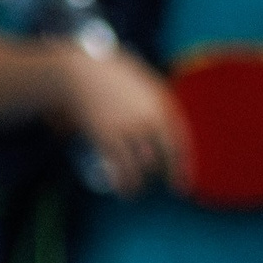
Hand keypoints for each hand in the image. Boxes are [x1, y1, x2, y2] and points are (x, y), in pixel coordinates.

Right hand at [66, 48, 185, 195]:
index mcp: (161, 106)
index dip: (183, 168)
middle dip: (164, 176)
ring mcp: (129, 128)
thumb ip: (155, 101)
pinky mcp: (108, 136)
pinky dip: (124, 184)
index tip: (183, 186)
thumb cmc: (110, 73)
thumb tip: (165, 122)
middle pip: (162, 158)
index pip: (179, 143)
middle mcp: (149, 119)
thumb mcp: (142, 81)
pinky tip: (124, 192)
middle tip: (164, 187)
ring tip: (134, 191)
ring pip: (142, 166)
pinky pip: (122, 168)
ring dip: (139, 183)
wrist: (79, 71)